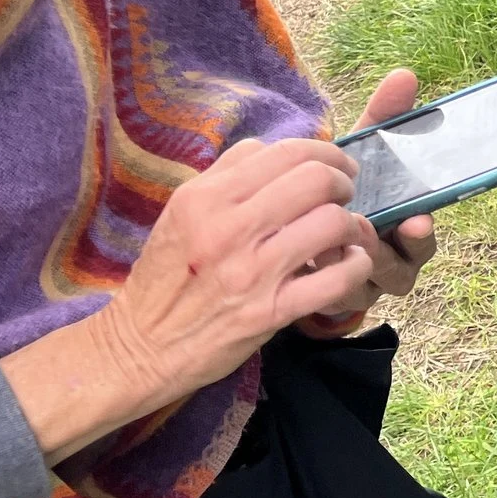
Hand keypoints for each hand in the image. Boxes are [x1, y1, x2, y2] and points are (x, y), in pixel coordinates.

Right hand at [1, 134, 371, 458]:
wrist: (139, 348)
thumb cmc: (165, 278)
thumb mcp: (179, 214)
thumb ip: (223, 177)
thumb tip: (268, 149)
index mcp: (204, 197)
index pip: (285, 152)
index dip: (325, 153)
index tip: (335, 166)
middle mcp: (228, 228)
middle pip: (316, 179)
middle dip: (343, 182)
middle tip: (344, 196)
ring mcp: (252, 271)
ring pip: (332, 223)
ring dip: (353, 225)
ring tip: (346, 233)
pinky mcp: (271, 312)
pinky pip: (337, 279)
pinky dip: (357, 265)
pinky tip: (352, 263)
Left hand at [299, 68, 438, 332]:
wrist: (296, 234)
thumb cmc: (339, 191)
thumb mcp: (358, 154)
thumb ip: (382, 120)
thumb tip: (405, 74)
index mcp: (403, 230)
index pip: (422, 238)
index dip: (421, 234)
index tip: (415, 221)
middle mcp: (388, 263)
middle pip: (401, 271)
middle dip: (385, 257)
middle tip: (366, 238)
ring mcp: (357, 285)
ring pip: (362, 288)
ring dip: (343, 268)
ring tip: (323, 249)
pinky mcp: (324, 298)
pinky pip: (325, 297)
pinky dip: (315, 282)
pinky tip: (298, 262)